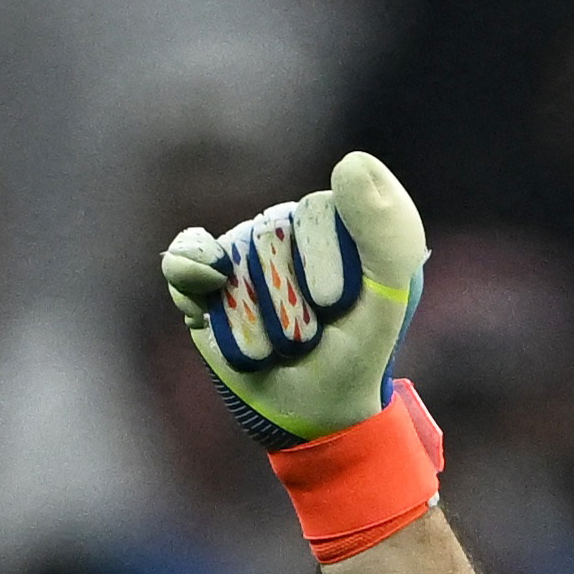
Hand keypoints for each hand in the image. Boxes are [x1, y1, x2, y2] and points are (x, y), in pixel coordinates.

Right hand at [160, 149, 430, 441]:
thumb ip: (389, 230)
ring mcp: (242, 253)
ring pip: (230, 261)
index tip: (341, 306)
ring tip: (280, 340)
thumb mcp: (390, 294)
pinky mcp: (204, 282)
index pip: (311, 215)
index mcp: (332, 220)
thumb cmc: (360, 351)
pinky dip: (190, 277)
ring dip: (256, 319)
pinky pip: (183, 259)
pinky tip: (205, 302)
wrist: (316, 411)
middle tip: (311, 331)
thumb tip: (350, 162)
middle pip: (266, 237)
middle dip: (289, 301)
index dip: (323, 269)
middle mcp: (284, 228)